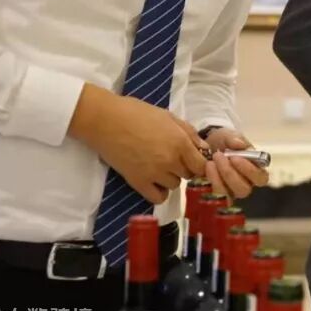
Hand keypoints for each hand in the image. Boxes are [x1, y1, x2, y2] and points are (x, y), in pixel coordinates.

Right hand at [69, 83, 207, 204]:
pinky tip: (154, 181)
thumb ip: (189, 133)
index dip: (200, 163)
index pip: (202, 165)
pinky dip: (159, 192)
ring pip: (174, 185)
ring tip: (159, 165)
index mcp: (180, 143)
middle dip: (184, 167)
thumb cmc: (137, 113)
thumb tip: (204, 148)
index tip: (193, 159)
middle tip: (172, 157)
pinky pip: (158, 198)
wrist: (106, 120)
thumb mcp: (169, 117)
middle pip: (189, 175)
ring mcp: (154, 174)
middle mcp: (171, 161)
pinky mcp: (138, 182)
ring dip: (170, 177)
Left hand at [203, 128, 269, 200]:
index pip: (261, 178)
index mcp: (255, 171)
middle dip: (230, 173)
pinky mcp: (216, 195)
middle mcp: (245, 184)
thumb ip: (236, 138)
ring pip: (228, 194)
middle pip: (244, 189)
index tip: (235, 157)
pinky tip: (206, 169)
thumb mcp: (230, 135)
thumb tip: (240, 144)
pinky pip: (214, 195)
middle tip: (219, 156)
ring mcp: (230, 192)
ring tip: (210, 162)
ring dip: (218, 177)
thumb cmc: (224, 142)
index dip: (250, 171)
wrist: (206, 145)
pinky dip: (210, 182)